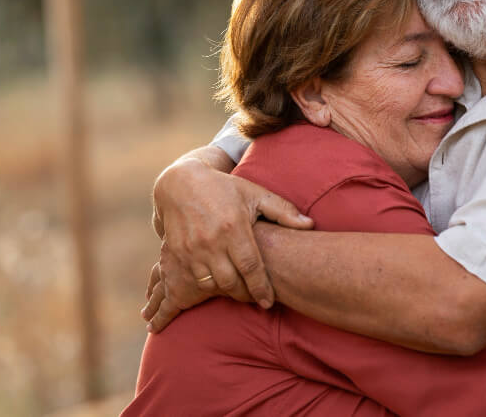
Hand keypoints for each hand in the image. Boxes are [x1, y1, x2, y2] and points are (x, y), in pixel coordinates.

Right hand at [144, 149, 312, 329]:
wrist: (181, 184)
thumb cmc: (224, 189)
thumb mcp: (255, 194)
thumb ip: (284, 210)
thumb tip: (311, 225)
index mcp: (233, 227)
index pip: (251, 266)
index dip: (261, 288)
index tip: (268, 302)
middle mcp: (211, 241)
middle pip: (231, 282)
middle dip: (245, 295)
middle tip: (254, 298)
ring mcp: (191, 249)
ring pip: (210, 286)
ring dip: (225, 294)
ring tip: (237, 292)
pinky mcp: (175, 254)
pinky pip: (190, 282)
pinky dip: (203, 289)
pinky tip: (217, 285)